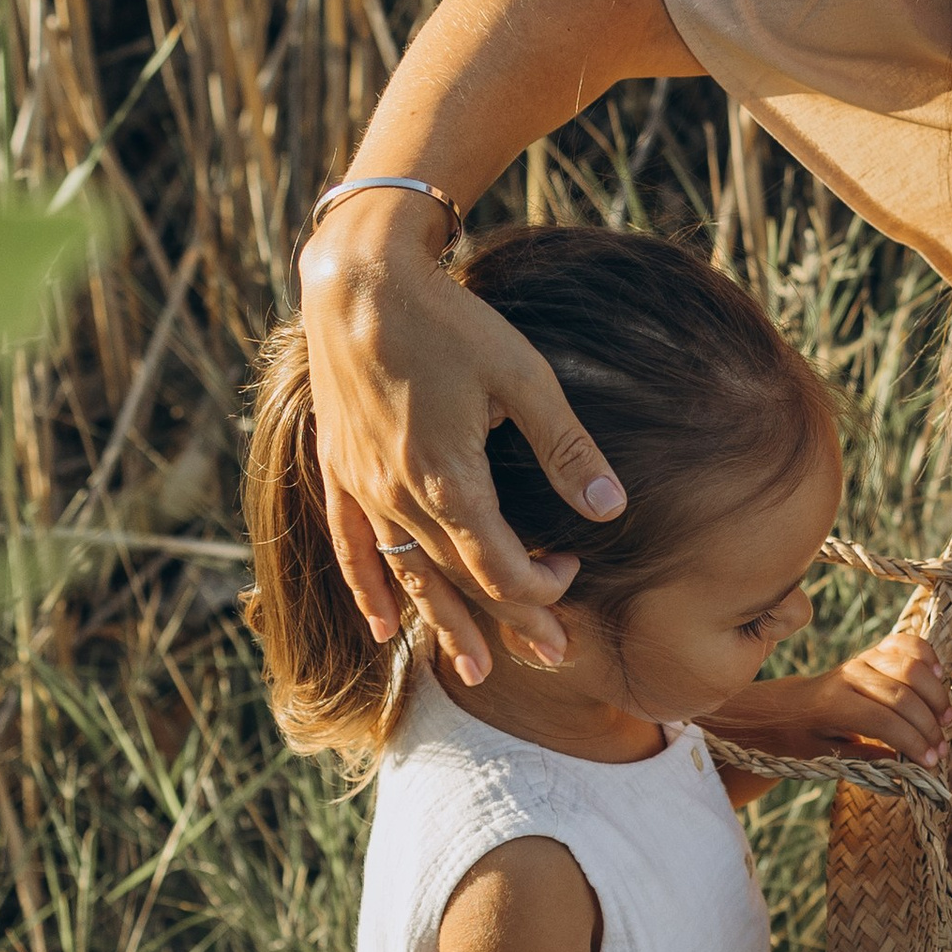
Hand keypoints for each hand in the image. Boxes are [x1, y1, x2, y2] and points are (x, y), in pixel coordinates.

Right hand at [300, 193, 622, 685]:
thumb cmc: (451, 322)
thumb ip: (567, 450)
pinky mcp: (339, 470)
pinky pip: (352, 547)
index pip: (498, 566)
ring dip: (443, 623)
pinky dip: (369, 590)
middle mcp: (398, 496)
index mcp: (448, 479)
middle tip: (549, 659)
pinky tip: (383, 629)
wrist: (358, 281)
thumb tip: (612, 510)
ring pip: (407, 575)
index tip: (571, 576)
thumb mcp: (524, 378)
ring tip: (475, 670)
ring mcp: (362, 487)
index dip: (539, 587)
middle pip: (457, 580)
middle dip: (506, 623)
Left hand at [732, 626, 949, 768]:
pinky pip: (907, 643)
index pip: (882, 721)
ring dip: (935, 696)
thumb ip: (865, 762)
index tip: (930, 763)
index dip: (912, 742)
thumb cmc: (806, 737)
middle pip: (902, 696)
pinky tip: (940, 679)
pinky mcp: (874, 650)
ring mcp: (863, 659)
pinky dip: (928, 657)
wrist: (789, 706)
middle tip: (942, 750)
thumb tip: (907, 773)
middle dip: (928, 726)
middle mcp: (849, 676)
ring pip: (910, 667)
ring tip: (946, 720)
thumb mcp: (826, 757)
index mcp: (832, 705)